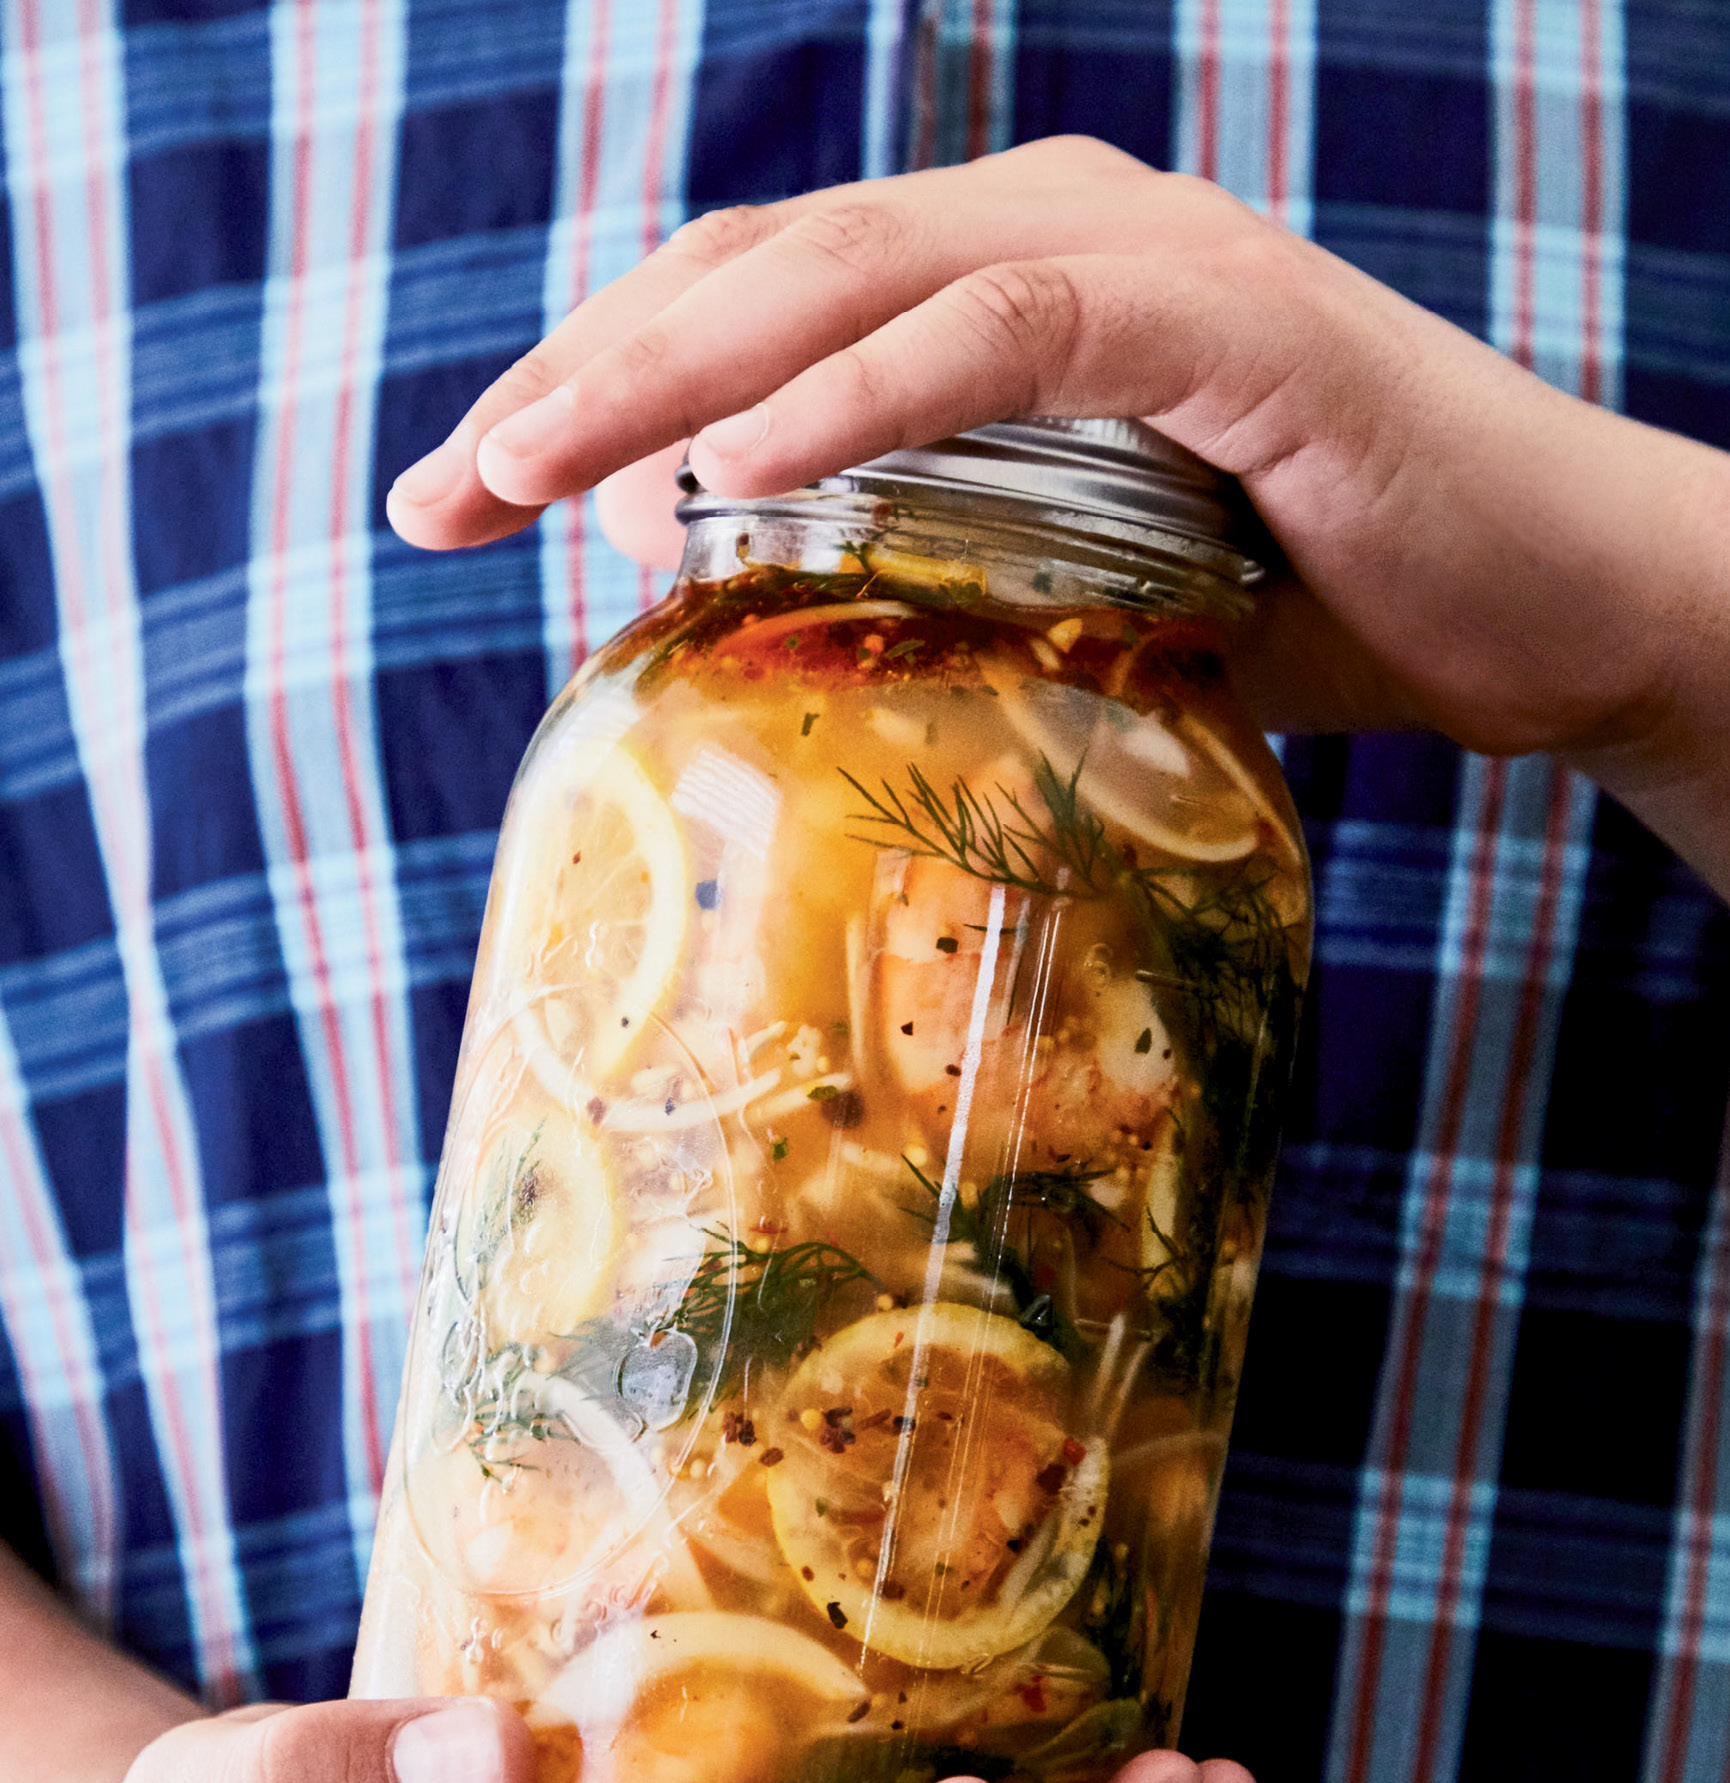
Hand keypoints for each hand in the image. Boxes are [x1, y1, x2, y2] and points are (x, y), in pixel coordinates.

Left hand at [385, 136, 1729, 892]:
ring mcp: (1133, 253)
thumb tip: (751, 637)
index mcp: (987, 278)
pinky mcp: (1221, 317)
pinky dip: (864, 393)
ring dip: (671, 373)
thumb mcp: (1070, 593)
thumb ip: (927, 580)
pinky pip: (1007, 331)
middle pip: (751, 269)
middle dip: (576, 382)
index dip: (588, 387)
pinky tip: (742, 467)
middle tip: (440, 494)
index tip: (462, 508)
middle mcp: (1040, 225)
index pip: (741, 304)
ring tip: (531, 474)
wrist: (1541, 610)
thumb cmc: (1313, 607)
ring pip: (847, 274)